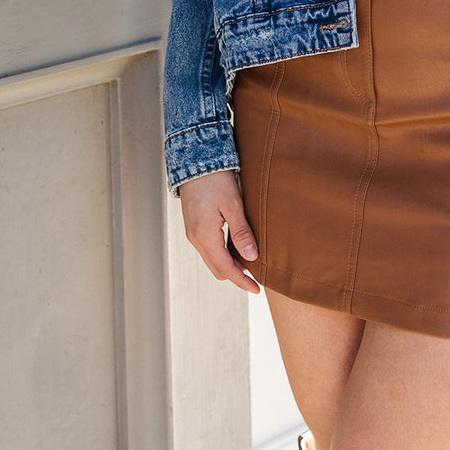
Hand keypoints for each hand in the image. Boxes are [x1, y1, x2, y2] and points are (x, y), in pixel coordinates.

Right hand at [179, 169, 261, 293]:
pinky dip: (222, 254)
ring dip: (229, 264)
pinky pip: (208, 249)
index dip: (242, 281)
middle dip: (236, 275)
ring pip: (212, 260)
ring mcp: (192, 233)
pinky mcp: (193, 226)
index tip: (257, 289)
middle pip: (217, 269)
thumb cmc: (216, 179)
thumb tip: (251, 257)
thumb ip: (241, 232)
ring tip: (250, 261)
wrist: (195, 160)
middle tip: (257, 276)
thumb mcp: (233, 205)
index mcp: (204, 235)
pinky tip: (237, 247)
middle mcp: (195, 238)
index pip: (225, 268)